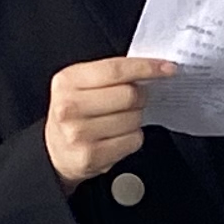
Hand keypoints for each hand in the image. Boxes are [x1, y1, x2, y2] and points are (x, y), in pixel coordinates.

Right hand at [42, 56, 175, 185]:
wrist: (56, 150)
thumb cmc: (74, 113)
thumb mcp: (81, 84)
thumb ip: (110, 74)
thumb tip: (152, 68)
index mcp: (67, 81)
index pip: (116, 70)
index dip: (146, 67)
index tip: (167, 68)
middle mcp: (69, 107)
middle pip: (129, 95)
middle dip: (140, 96)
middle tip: (135, 99)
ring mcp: (79, 133)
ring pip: (133, 119)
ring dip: (136, 119)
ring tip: (119, 120)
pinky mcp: (91, 156)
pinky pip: (132, 141)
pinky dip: (132, 137)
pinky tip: (118, 136)